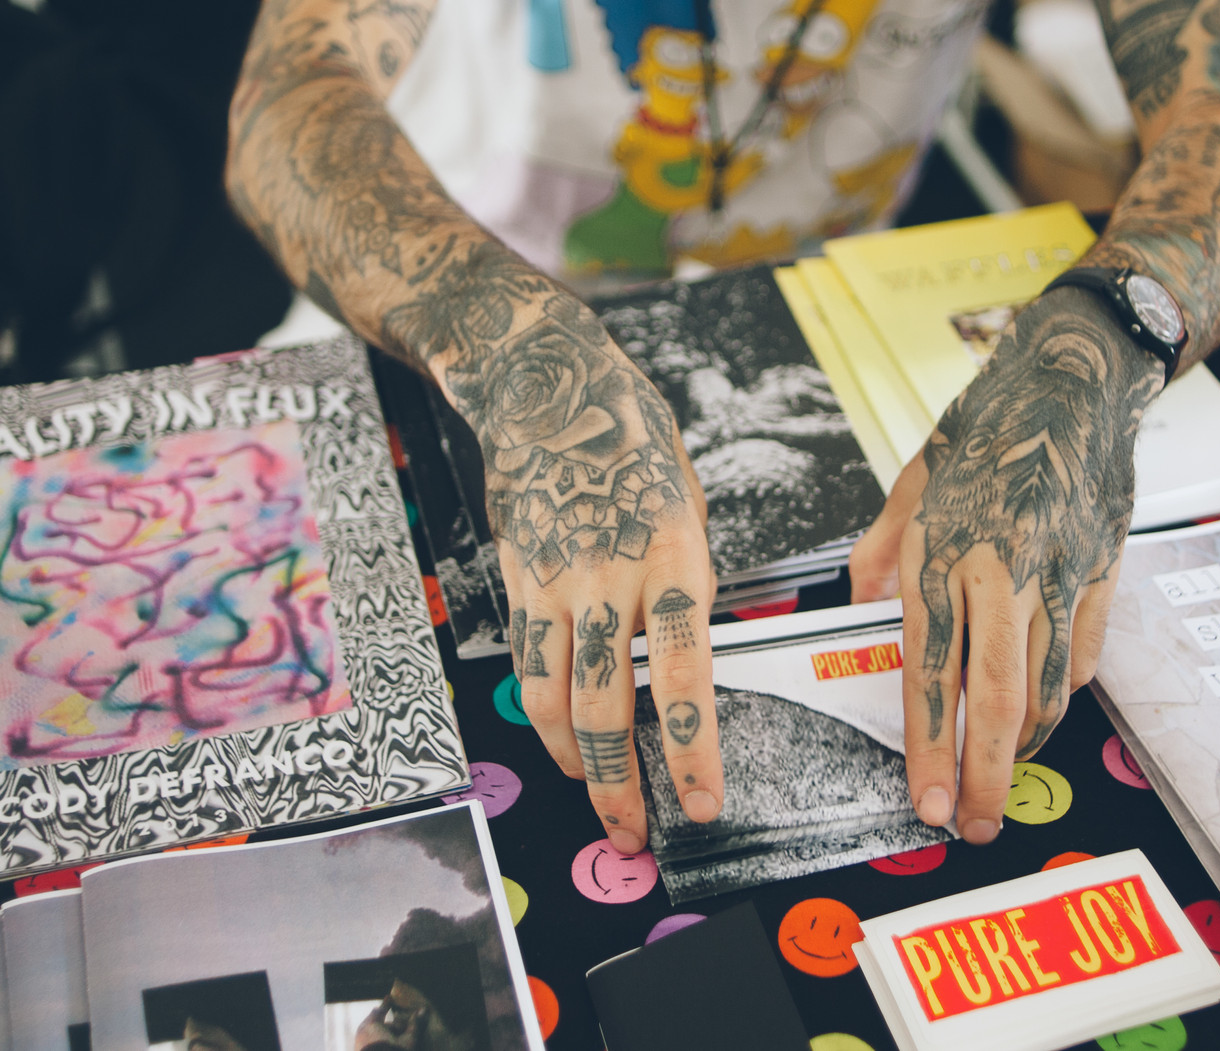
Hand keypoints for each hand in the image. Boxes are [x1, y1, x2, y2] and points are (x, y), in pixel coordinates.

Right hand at [444, 291, 722, 850]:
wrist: (544, 385)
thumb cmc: (629, 436)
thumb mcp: (688, 495)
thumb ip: (687, 572)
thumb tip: (690, 642)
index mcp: (674, 556)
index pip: (684, 674)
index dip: (690, 749)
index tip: (702, 802)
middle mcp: (611, 577)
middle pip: (608, 706)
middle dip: (621, 783)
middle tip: (636, 833)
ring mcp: (555, 581)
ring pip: (555, 697)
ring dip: (575, 763)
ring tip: (597, 801)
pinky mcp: (517, 579)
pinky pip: (527, 663)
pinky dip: (541, 712)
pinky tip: (559, 741)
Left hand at [849, 287, 1161, 844]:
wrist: (1074, 380)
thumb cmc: (988, 428)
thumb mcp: (913, 483)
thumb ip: (882, 553)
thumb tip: (859, 606)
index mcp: (944, 551)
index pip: (930, 671)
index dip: (928, 746)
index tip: (927, 802)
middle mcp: (1002, 570)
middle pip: (996, 698)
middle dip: (985, 776)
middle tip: (976, 827)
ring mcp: (1059, 573)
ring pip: (1047, 689)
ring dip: (1026, 750)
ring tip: (1005, 785)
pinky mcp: (1103, 572)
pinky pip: (1085, 656)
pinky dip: (1064, 697)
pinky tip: (1045, 718)